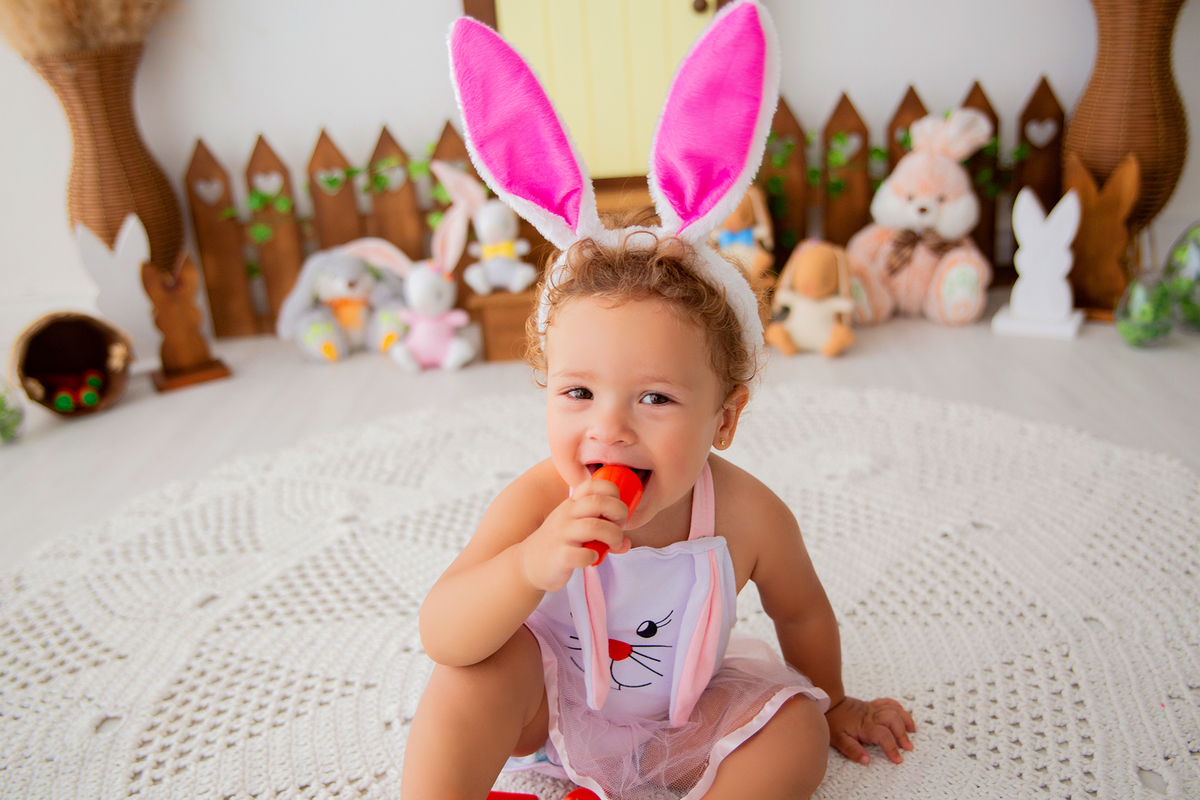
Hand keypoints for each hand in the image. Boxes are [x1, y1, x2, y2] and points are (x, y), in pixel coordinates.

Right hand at [517, 478, 631, 592]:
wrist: (528, 563)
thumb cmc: (559, 543)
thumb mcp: (578, 530)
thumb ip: (603, 533)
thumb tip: (626, 544)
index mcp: (572, 504)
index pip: (593, 484)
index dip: (613, 493)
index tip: (616, 510)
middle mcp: (566, 515)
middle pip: (598, 502)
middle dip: (619, 513)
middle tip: (619, 528)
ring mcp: (561, 535)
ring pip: (593, 527)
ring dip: (612, 536)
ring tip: (613, 545)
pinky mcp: (559, 556)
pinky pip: (582, 554)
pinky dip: (593, 557)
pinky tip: (593, 559)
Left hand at [825, 696, 914, 764]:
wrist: (828, 702)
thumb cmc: (833, 721)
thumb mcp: (838, 739)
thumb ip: (852, 750)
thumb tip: (867, 760)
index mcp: (865, 726)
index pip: (884, 736)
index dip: (892, 748)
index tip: (898, 759)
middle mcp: (871, 716)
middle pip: (893, 721)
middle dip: (903, 734)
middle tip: (908, 747)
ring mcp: (872, 708)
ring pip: (894, 710)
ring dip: (905, 719)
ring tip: (912, 730)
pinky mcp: (872, 704)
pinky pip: (888, 702)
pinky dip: (898, 707)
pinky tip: (903, 714)